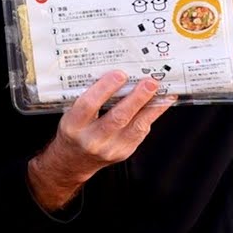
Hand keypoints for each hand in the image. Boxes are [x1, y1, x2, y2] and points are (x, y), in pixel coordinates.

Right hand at [27, 71, 173, 210]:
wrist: (74, 159)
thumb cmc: (74, 129)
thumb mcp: (72, 112)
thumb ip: (89, 96)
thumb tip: (116, 73)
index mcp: (73, 125)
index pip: (89, 105)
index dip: (105, 88)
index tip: (120, 74)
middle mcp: (91, 140)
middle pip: (117, 118)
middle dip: (136, 98)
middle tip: (149, 82)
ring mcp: (109, 149)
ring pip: (135, 127)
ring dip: (150, 106)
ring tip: (160, 90)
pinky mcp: (123, 152)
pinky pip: (141, 132)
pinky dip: (152, 115)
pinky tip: (159, 103)